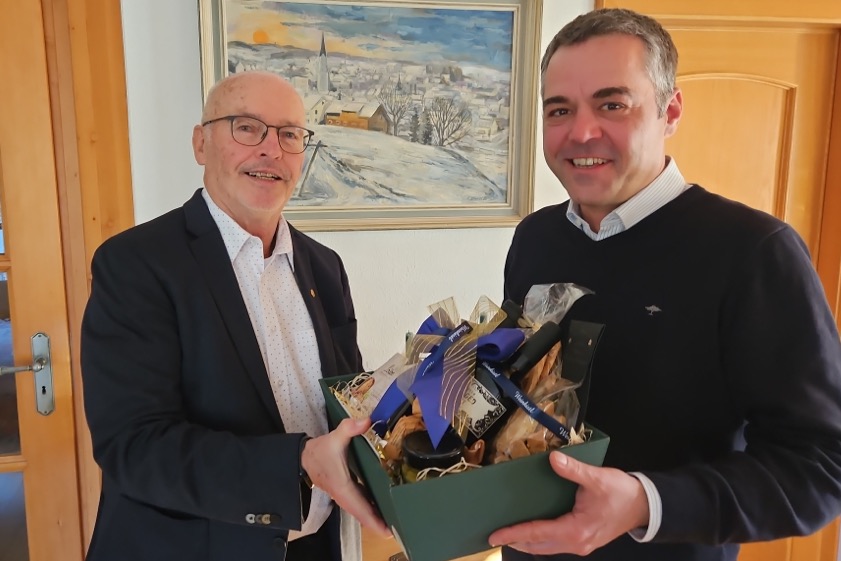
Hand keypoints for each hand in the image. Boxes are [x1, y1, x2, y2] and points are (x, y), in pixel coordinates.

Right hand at [302, 417, 391, 537]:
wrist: (305, 456)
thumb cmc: (321, 450)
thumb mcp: (335, 437)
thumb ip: (349, 428)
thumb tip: (366, 421)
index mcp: (342, 486)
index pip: (359, 507)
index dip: (372, 519)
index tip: (387, 530)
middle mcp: (343, 495)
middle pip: (362, 514)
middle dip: (378, 523)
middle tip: (398, 529)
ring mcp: (344, 496)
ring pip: (361, 511)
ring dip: (375, 518)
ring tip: (394, 522)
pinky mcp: (346, 492)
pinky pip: (359, 505)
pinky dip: (370, 509)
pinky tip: (382, 509)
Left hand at [488, 451, 648, 555]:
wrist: (644, 506)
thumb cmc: (621, 493)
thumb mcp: (597, 478)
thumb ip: (573, 470)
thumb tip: (554, 459)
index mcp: (576, 530)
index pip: (537, 533)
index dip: (514, 533)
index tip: (494, 534)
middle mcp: (576, 542)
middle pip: (538, 546)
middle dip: (515, 541)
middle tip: (494, 535)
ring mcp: (580, 545)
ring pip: (546, 548)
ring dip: (527, 542)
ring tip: (508, 534)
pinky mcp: (584, 541)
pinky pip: (555, 544)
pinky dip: (540, 540)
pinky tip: (532, 531)